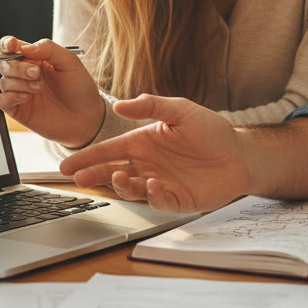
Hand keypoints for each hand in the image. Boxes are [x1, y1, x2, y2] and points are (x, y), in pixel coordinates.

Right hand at [0, 37, 105, 147]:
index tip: (11, 46)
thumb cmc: (80, 89)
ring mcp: (21, 92)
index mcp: (36, 59)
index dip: (6, 44)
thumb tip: (24, 47)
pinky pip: (2, 100)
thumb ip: (48, 49)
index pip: (12, 47)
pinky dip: (10, 96)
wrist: (86, 118)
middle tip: (36, 73)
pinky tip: (27, 97)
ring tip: (39, 88)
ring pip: (4, 81)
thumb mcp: (69, 62)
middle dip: (18, 67)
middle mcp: (25, 74)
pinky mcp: (19, 110)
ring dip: (19, 83)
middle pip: (5, 64)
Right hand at [58, 94, 251, 213]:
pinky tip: (154, 186)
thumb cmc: (211, 130)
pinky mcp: (176, 200)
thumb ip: (152, 106)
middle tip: (79, 179)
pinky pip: (158, 202)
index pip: (109, 150)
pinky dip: (153, 196)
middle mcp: (147, 164)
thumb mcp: (181, 111)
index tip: (67, 164)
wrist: (240, 154)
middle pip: (112, 172)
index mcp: (142, 142)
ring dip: (122, 185)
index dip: (88, 157)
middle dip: (93, 176)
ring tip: (120, 178)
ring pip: (131, 189)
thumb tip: (120, 105)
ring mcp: (159, 183)